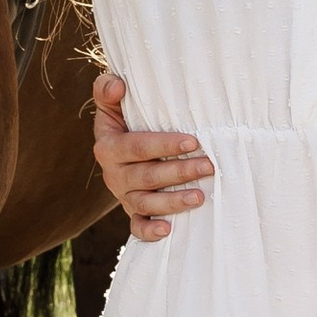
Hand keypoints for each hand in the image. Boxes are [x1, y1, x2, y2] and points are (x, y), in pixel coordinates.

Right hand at [91, 70, 213, 244]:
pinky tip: (168, 230)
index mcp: (109, 146)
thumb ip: (107, 89)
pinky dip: (149, 231)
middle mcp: (114, 174)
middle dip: (179, 172)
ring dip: (172, 202)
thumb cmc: (126, 118)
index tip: (192, 141)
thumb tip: (117, 85)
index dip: (164, 145)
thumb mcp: (112, 103)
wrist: (121, 146)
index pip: (137, 146)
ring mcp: (123, 195)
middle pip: (147, 176)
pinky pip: (137, 227)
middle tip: (209, 166)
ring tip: (200, 197)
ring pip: (145, 203)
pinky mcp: (133, 211)